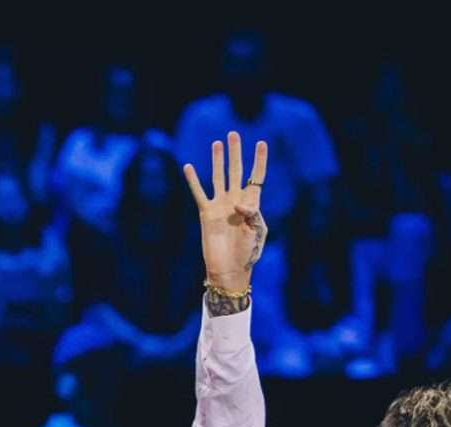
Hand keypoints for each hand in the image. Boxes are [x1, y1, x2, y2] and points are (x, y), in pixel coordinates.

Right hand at [181, 131, 268, 292]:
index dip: (259, 160)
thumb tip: (238, 203)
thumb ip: (252, 214)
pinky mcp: (206, 213)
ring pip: (218, 177)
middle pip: (236, 170)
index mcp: (252, 203)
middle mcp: (235, 200)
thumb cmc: (247, 252)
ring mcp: (220, 205)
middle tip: (233, 134)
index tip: (261, 143)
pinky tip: (189, 167)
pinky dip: (194, 180)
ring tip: (217, 143)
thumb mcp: (257, 232)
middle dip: (236, 152)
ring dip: (218, 160)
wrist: (229, 268)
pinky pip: (199, 193)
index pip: (256, 176)